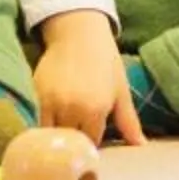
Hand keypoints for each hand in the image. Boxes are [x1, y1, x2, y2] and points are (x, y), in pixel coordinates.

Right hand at [33, 9, 144, 145]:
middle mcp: (73, 108)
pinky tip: (51, 124)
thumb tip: (141, 146)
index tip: (93, 141)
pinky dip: (45, 127)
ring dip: (59, 136)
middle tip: (78, 140)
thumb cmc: (105, 61)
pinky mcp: (36, 95)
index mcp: (96, 109)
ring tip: (64, 134)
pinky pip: (39, 122)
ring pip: (53, 134)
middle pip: (72, 141)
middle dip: (76, 143)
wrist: (78, 33)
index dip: (93, 143)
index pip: (92, 142)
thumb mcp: (121, 90)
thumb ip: (129, 121)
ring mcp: (52, 102)